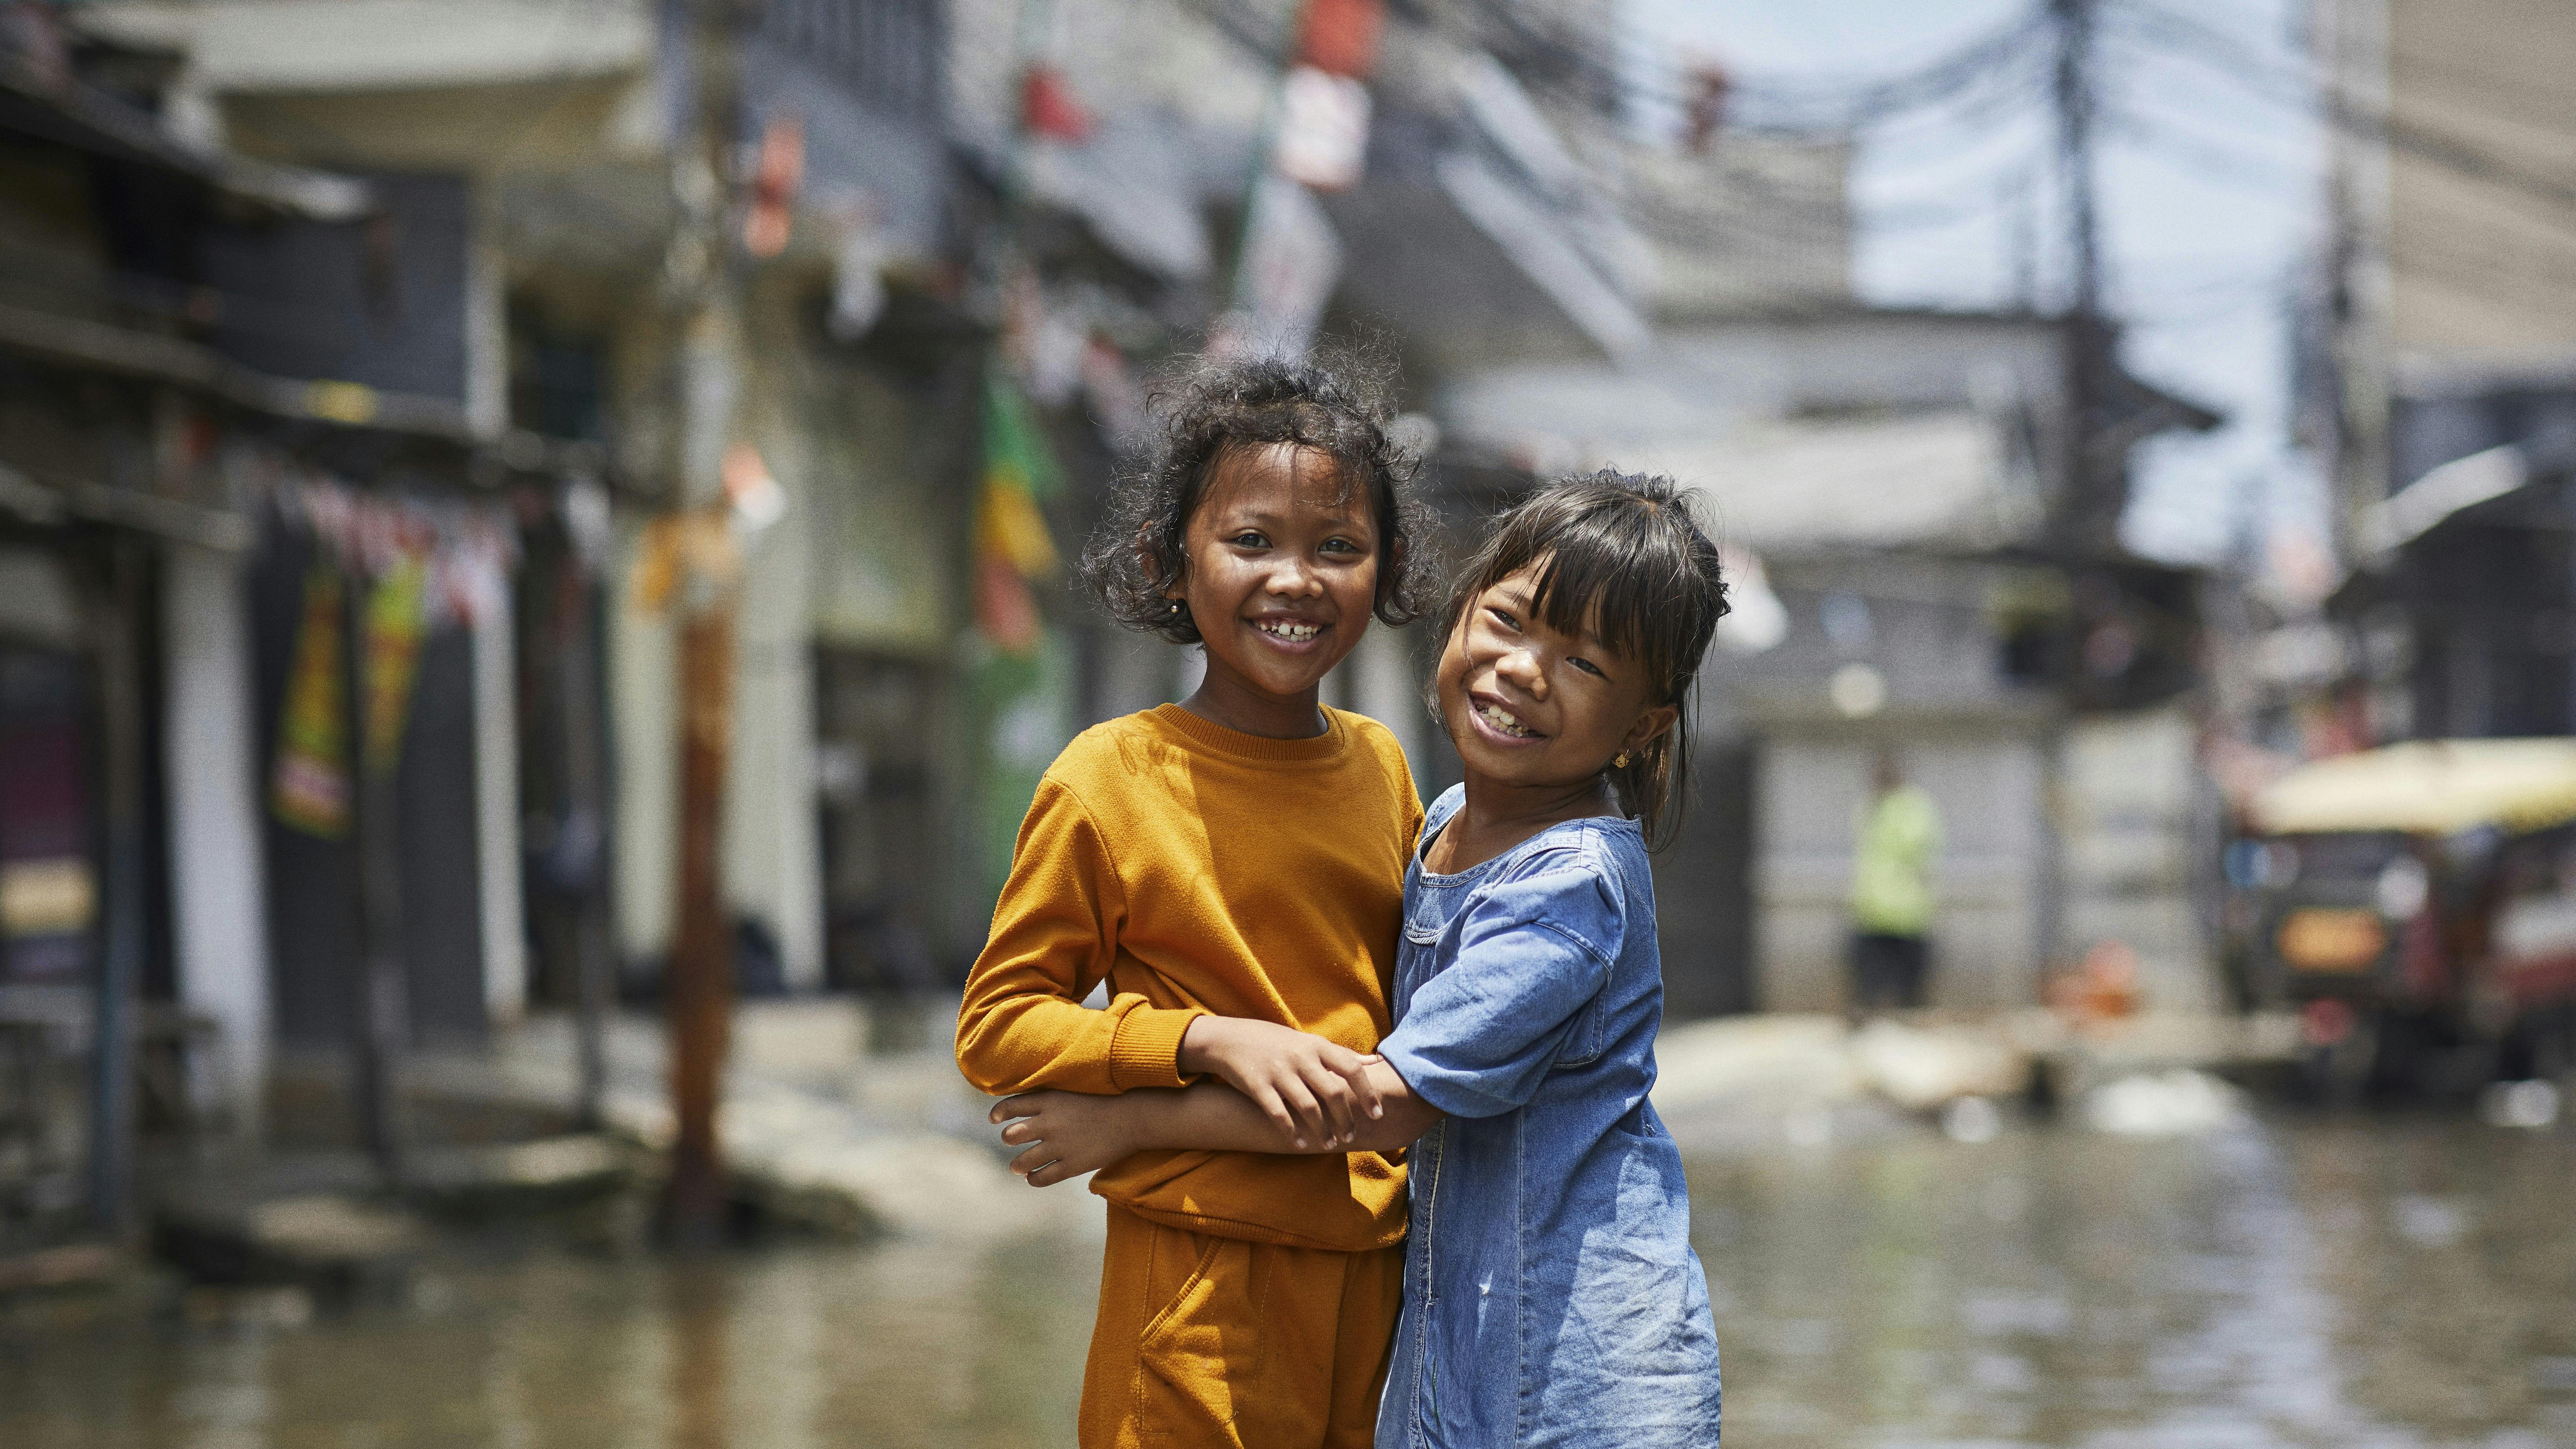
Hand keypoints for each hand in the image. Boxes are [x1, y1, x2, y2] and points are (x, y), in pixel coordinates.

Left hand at [991, 1092, 1142, 1186]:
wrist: (1131, 1119)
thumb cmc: (1105, 1102)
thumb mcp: (1073, 1092)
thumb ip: (1050, 1101)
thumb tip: (1028, 1110)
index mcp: (1050, 1101)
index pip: (1011, 1106)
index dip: (998, 1114)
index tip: (994, 1120)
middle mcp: (1050, 1123)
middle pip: (1011, 1135)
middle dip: (1008, 1139)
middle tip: (1010, 1141)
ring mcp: (1060, 1146)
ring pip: (1022, 1161)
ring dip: (1016, 1165)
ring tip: (1017, 1167)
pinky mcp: (1071, 1165)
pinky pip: (1042, 1178)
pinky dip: (1033, 1180)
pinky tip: (1034, 1178)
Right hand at [1176, 1017, 1382, 1149]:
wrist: (1229, 1038)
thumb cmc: (1277, 1042)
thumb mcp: (1310, 1041)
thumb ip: (1341, 1054)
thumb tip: (1376, 1062)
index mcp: (1316, 1045)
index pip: (1351, 1069)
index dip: (1368, 1093)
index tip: (1378, 1114)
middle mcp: (1300, 1057)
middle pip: (1334, 1093)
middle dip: (1345, 1120)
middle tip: (1350, 1137)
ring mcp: (1279, 1072)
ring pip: (1309, 1108)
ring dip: (1322, 1130)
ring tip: (1329, 1144)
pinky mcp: (1257, 1086)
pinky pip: (1278, 1115)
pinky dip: (1291, 1132)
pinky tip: (1300, 1144)